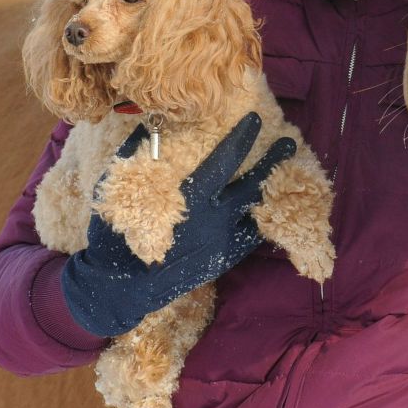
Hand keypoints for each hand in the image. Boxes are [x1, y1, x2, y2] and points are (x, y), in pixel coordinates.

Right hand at [61, 112, 295, 335]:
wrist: (120, 287)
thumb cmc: (117, 235)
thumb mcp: (120, 187)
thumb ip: (138, 152)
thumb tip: (154, 123)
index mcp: (192, 196)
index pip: (225, 159)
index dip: (242, 137)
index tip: (256, 120)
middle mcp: (214, 217)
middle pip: (252, 183)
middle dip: (272, 160)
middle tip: (290, 142)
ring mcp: (222, 240)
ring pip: (256, 209)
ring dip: (272, 187)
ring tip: (288, 173)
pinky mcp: (223, 258)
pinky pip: (251, 237)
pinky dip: (261, 219)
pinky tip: (271, 207)